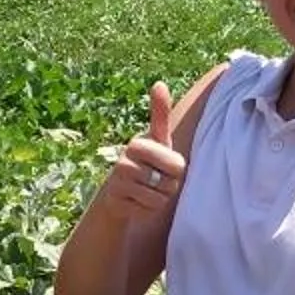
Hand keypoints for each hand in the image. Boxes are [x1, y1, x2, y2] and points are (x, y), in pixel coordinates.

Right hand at [99, 82, 186, 227]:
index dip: (177, 169)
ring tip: (147, 190)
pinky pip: (147, 210)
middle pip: (170, 183)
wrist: (119, 191)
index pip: (177, 165)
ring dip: (159, 198)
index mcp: (138, 143)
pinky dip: (147, 209)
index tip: (164, 164)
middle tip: (157, 179)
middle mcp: (123, 160)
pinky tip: (137, 201)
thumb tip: (159, 83)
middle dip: (169, 186)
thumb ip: (160, 113)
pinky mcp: (116, 202)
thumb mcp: (157, 139)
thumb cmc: (147, 161)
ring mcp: (118, 182)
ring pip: (159, 199)